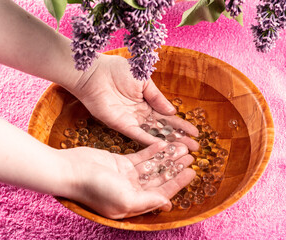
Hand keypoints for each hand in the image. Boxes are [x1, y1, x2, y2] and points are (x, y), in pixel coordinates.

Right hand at [61, 141, 195, 218]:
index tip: (192, 172)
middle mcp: (132, 190)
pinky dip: (152, 150)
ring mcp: (126, 175)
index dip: (178, 183)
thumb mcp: (126, 200)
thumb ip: (148, 201)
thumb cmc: (96, 188)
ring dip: (167, 157)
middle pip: (159, 178)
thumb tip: (168, 203)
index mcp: (134, 203)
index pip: (162, 193)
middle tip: (191, 157)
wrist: (72, 170)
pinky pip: (141, 155)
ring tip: (182, 147)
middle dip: (175, 168)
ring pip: (152, 165)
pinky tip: (164, 143)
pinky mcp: (121, 162)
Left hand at [73, 54, 198, 150]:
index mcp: (148, 102)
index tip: (195, 133)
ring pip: (154, 135)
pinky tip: (163, 149)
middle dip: (179, 138)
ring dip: (168, 144)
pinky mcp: (122, 126)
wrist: (95, 73)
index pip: (168, 117)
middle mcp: (142, 115)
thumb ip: (157, 97)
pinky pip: (138, 136)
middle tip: (195, 148)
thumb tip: (172, 111)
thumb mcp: (144, 81)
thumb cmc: (118, 71)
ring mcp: (132, 122)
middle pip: (163, 129)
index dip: (181, 125)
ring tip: (183, 152)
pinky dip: (150, 142)